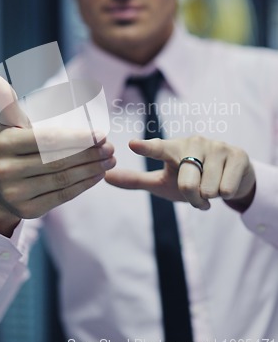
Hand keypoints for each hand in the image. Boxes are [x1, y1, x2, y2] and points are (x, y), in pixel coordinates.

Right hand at [0, 75, 115, 235]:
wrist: (0, 189)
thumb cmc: (14, 148)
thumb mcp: (9, 125)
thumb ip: (8, 103)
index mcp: (4, 143)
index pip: (48, 140)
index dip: (77, 138)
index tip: (102, 134)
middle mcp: (6, 169)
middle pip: (58, 160)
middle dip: (89, 153)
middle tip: (110, 148)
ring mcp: (15, 193)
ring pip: (63, 179)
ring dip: (92, 169)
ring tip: (110, 160)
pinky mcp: (27, 211)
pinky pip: (62, 196)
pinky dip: (84, 185)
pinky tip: (98, 175)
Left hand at [105, 136, 255, 211]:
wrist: (229, 176)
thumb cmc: (190, 178)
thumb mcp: (162, 182)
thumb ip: (135, 180)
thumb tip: (105, 177)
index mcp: (173, 148)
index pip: (157, 148)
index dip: (146, 148)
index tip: (133, 145)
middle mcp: (194, 142)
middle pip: (188, 185)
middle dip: (193, 199)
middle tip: (197, 195)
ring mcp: (217, 147)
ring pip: (209, 190)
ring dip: (210, 197)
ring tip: (212, 186)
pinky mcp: (237, 155)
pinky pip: (227, 189)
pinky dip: (225, 194)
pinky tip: (226, 183)